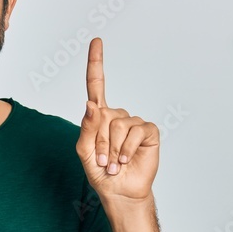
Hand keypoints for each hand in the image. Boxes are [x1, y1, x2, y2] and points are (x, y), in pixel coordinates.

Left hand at [76, 38, 159, 202]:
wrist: (119, 190)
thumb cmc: (100, 171)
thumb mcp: (84, 151)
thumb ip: (86, 128)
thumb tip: (92, 104)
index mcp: (99, 116)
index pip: (96, 84)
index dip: (96, 62)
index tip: (97, 41)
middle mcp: (117, 115)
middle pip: (103, 116)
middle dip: (99, 142)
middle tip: (102, 161)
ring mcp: (134, 122)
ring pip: (118, 125)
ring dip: (112, 149)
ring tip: (114, 163)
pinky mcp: (148, 131)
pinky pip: (135, 132)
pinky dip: (126, 149)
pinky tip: (126, 160)